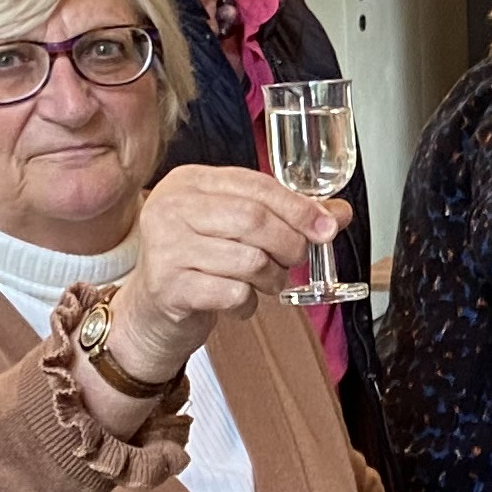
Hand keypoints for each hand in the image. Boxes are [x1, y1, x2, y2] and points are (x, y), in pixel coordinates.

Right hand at [108, 165, 343, 381]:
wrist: (153, 311)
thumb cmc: (200, 262)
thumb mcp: (237, 228)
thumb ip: (285, 216)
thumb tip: (338, 214)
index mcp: (190, 181)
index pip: (256, 185)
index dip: (298, 207)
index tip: (327, 228)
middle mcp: (171, 207)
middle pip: (253, 219)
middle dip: (289, 244)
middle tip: (295, 260)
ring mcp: (165, 246)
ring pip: (248, 259)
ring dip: (272, 277)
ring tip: (267, 282)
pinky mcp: (168, 286)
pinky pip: (232, 293)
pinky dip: (249, 303)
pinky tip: (240, 301)